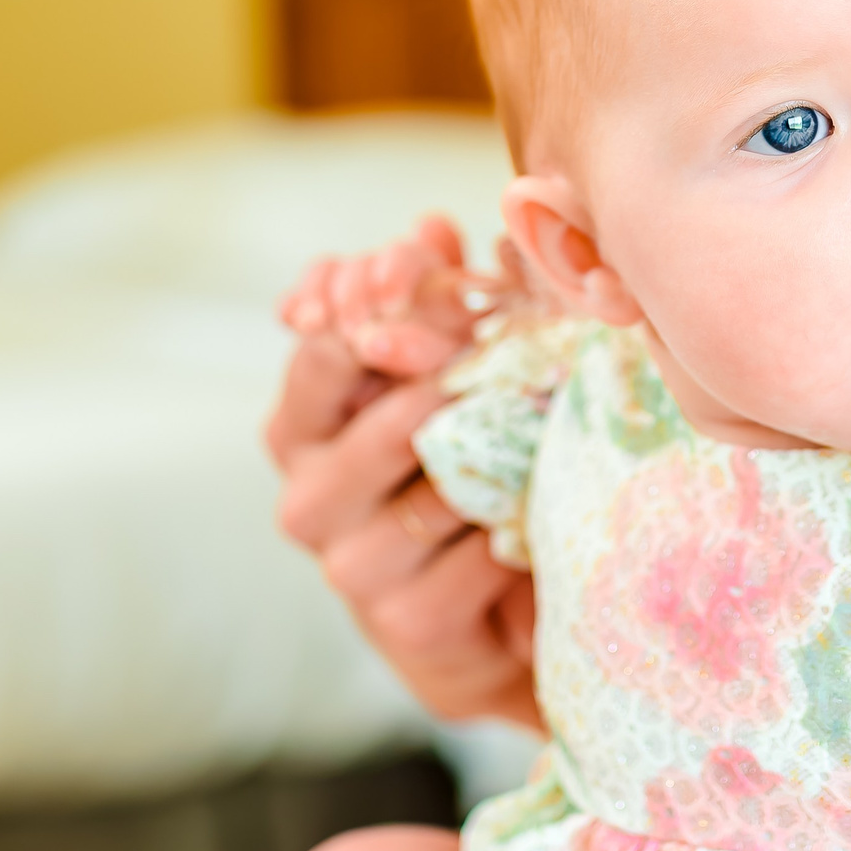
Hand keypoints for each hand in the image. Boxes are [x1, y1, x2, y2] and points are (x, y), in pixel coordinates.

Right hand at [266, 217, 542, 728]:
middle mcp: (307, 499)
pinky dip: (519, 522)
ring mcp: (352, 567)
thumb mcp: (441, 376)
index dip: (384, 302)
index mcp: (299, 428)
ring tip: (551, 414)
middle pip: (384, 416)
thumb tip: (431, 226)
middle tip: (526, 340)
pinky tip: (541, 507)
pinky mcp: (407, 624)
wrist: (490, 620)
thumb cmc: (460, 472)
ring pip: (438, 483)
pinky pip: (479, 552)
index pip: (320, 348)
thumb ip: (429, 300)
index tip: (440, 267)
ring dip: (505, 449)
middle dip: (464, 374)